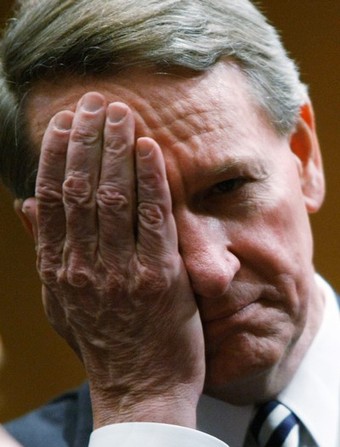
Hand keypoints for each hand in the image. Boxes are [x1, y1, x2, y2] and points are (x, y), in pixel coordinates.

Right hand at [23, 92, 204, 427]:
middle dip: (87, 140)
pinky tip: (148, 148)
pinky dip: (150, 180)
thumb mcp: (60, 302)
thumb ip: (44, 251)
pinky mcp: (160, 278)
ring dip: (116, 149)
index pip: (52, 198)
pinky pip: (154, 219)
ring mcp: (123, 271)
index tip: (64, 121)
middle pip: (81, 189)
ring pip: (114, 197)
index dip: (57, 154)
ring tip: (119, 112)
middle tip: (95, 103)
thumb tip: (25, 204)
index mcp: (59, 269)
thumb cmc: (103, 342)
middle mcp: (85, 265)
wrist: (141, 387)